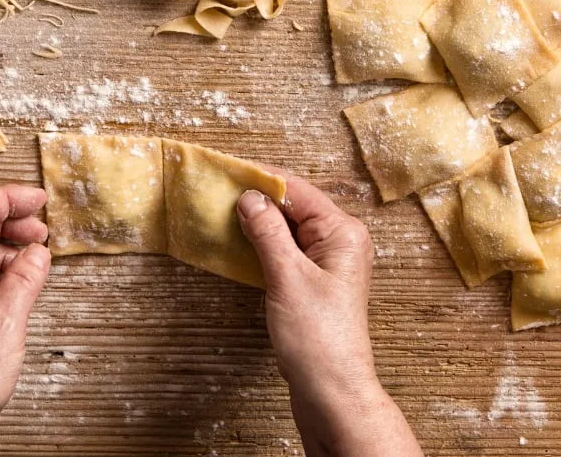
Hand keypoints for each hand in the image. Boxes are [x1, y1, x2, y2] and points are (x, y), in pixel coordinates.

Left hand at [0, 185, 51, 455]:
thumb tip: (38, 251)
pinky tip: (25, 279)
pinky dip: (4, 269)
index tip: (37, 199)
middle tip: (42, 226)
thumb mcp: (5, 324)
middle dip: (9, 221)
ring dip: (9, 247)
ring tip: (38, 255)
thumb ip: (24, 280)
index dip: (6, 199)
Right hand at [237, 176, 421, 456]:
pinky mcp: (316, 283)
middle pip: (295, 206)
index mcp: (343, 232)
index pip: (298, 190)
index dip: (261, 179)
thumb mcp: (287, 277)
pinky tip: (240, 242)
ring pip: (289, 229)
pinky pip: (288, 251)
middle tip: (217, 189)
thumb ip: (268, 233)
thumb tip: (249, 197)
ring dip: (259, 221)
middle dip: (258, 198)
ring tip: (222, 211)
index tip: (226, 170)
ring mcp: (329, 263)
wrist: (332, 391)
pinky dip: (264, 244)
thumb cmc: (317, 337)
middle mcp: (341, 241)